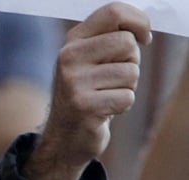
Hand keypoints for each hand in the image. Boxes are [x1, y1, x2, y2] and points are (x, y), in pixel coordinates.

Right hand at [28, 2, 150, 179]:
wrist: (65, 137)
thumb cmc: (87, 93)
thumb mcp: (91, 61)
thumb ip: (110, 38)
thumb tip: (142, 30)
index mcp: (71, 42)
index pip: (113, 13)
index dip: (138, 21)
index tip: (144, 38)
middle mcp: (68, 58)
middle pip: (127, 43)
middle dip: (131, 62)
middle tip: (113, 78)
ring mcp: (73, 83)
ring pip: (130, 73)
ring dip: (126, 87)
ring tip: (105, 95)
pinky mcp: (84, 106)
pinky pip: (127, 97)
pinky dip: (122, 106)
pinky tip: (104, 111)